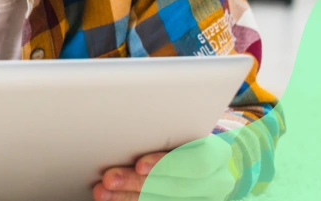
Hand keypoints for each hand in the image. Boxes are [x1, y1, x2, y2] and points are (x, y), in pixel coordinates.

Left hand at [94, 136, 235, 200]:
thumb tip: (121, 127)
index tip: (139, 165)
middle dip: (137, 183)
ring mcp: (203, 198)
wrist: (202, 161)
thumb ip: (161, 133)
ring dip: (129, 197)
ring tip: (103, 192)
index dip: (167, 165)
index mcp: (217, 154)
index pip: (197, 162)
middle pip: (176, 187)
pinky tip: (115, 198)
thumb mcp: (178, 132)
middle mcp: (216, 181)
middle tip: (109, 178)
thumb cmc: (183, 140)